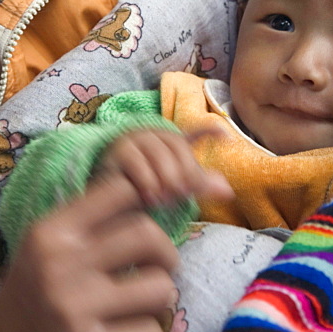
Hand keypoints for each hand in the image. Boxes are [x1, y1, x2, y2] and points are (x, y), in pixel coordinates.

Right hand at [0, 174, 180, 331]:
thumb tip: (151, 194)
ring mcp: (75, 309)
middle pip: (148, 235)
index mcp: (49, 233)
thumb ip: (87, 223)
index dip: (146, 202)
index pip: (120, 190)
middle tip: (161, 268)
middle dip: (166, 254)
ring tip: (142, 305)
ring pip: (160, 287)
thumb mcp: (44, 249)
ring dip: (159, 299)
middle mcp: (60, 266)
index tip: (148, 222)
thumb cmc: (32, 297)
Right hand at [99, 127, 232, 206]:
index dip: (209, 132)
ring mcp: (136, 140)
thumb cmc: (143, 189)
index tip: (226, 136)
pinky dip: (146, 180)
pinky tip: (150, 197)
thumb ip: (198, 186)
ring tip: (166, 200)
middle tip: (183, 194)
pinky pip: (136, 162)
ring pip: (158, 153)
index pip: (193, 132)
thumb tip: (228, 191)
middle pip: (177, 146)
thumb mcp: (173, 188)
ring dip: (165, 177)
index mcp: (171, 142)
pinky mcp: (118, 151)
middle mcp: (154, 135)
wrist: (104, 195)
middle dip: (184, 172)